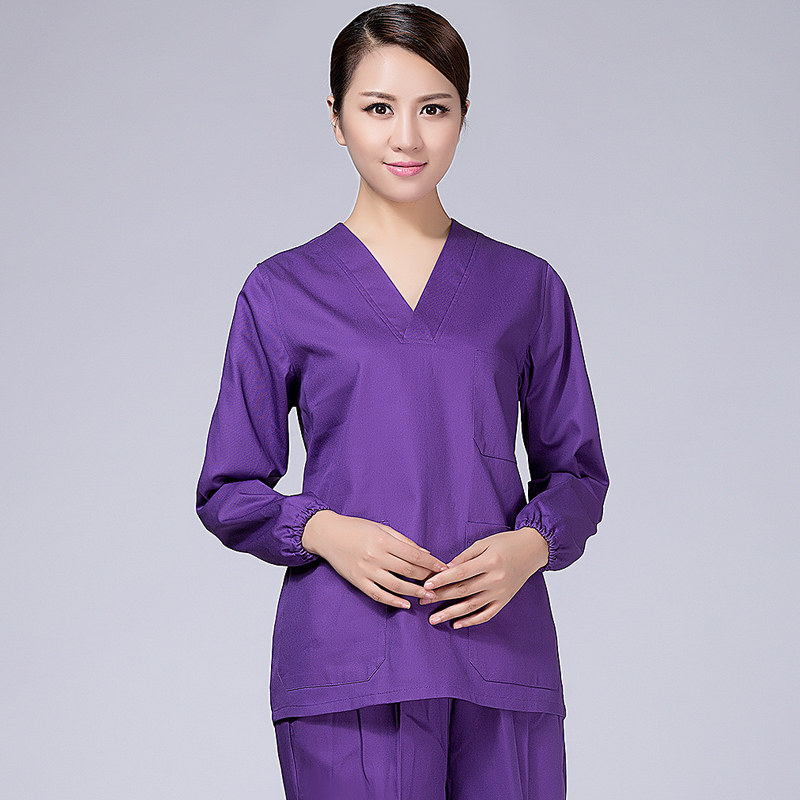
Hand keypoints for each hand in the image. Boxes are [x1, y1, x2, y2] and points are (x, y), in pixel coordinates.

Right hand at [302, 511, 449, 609]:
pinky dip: (393, 602)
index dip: (431, 563)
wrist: (328, 535)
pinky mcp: (357, 581)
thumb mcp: (381, 528)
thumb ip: (404, 541)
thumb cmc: (357, 528)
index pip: (414, 555)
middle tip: (440, 583)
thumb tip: (425, 554)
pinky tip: (405, 604)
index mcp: (383, 540)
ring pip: (396, 586)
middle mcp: (375, 556)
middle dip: (427, 578)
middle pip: (408, 571)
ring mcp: (366, 570)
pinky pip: (378, 595)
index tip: (444, 568)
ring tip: (428, 595)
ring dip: (415, 592)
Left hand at [419, 527, 548, 628]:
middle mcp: (496, 579)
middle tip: (422, 601)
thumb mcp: (483, 543)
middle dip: (440, 596)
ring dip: (451, 613)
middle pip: (463, 591)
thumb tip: (445, 569)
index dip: (443, 579)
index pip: (461, 573)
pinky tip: (456, 624)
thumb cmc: (506, 543)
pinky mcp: (505, 600)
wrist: (532, 550)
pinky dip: (471, 621)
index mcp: (490, 561)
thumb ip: (464, 557)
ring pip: (472, 606)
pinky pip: (486, 614)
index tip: (426, 584)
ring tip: (434, 619)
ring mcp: (501, 592)